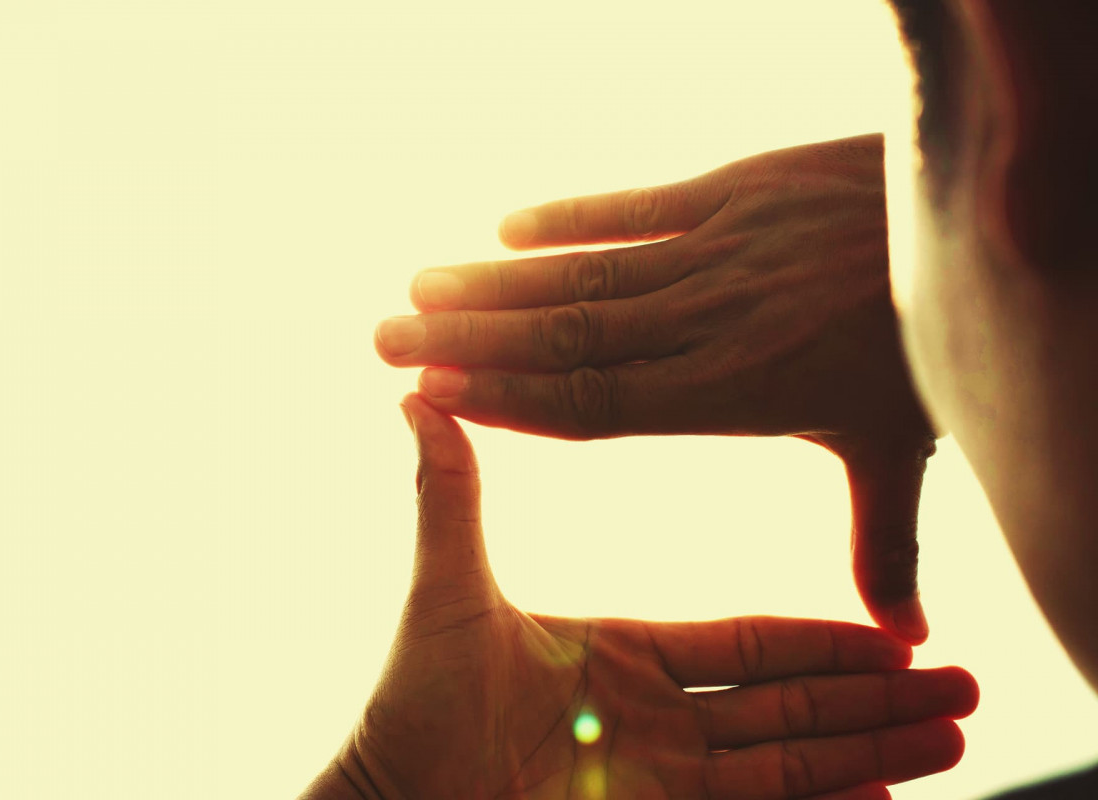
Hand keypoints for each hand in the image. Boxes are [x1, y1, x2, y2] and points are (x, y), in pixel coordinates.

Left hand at [302, 394, 976, 799]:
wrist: (388, 796)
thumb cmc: (410, 700)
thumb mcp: (447, 587)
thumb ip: (450, 496)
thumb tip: (422, 400)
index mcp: (622, 656)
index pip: (744, 644)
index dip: (818, 641)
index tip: (890, 635)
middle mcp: (652, 718)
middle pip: (787, 704)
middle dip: (874, 700)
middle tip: (959, 690)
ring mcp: (657, 777)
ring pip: (787, 760)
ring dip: (871, 751)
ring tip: (953, 743)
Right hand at [374, 134, 937, 643]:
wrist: (961, 229)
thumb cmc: (926, 350)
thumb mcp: (897, 449)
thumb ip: (883, 540)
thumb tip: (905, 632)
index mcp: (731, 391)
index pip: (595, 402)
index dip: (508, 401)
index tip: (434, 393)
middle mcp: (704, 322)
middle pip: (566, 336)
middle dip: (468, 338)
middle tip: (385, 336)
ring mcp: (713, 252)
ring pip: (584, 273)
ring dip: (495, 280)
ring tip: (418, 285)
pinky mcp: (728, 191)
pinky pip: (633, 205)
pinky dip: (567, 215)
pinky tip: (504, 223)